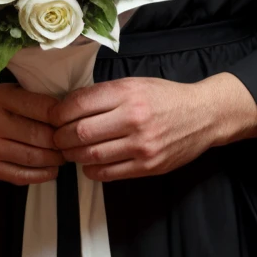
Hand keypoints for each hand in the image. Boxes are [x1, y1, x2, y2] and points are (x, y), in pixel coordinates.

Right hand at [0, 80, 64, 184]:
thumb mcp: (3, 89)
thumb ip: (29, 98)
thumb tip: (65, 111)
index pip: (42, 108)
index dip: (63, 115)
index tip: (72, 118)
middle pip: (41, 136)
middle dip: (62, 140)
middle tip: (73, 140)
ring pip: (34, 158)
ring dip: (56, 159)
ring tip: (65, 154)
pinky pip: (21, 176)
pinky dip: (42, 175)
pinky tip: (52, 169)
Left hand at [49, 72, 256, 181]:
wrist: (203, 115)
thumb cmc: (165, 96)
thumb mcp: (135, 83)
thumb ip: (104, 94)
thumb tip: (68, 106)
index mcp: (127, 93)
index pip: (79, 104)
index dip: (58, 113)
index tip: (53, 117)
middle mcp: (133, 119)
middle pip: (80, 133)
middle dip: (60, 137)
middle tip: (56, 137)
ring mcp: (141, 145)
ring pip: (91, 156)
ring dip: (72, 156)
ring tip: (69, 151)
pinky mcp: (148, 166)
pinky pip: (108, 173)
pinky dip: (91, 170)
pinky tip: (88, 163)